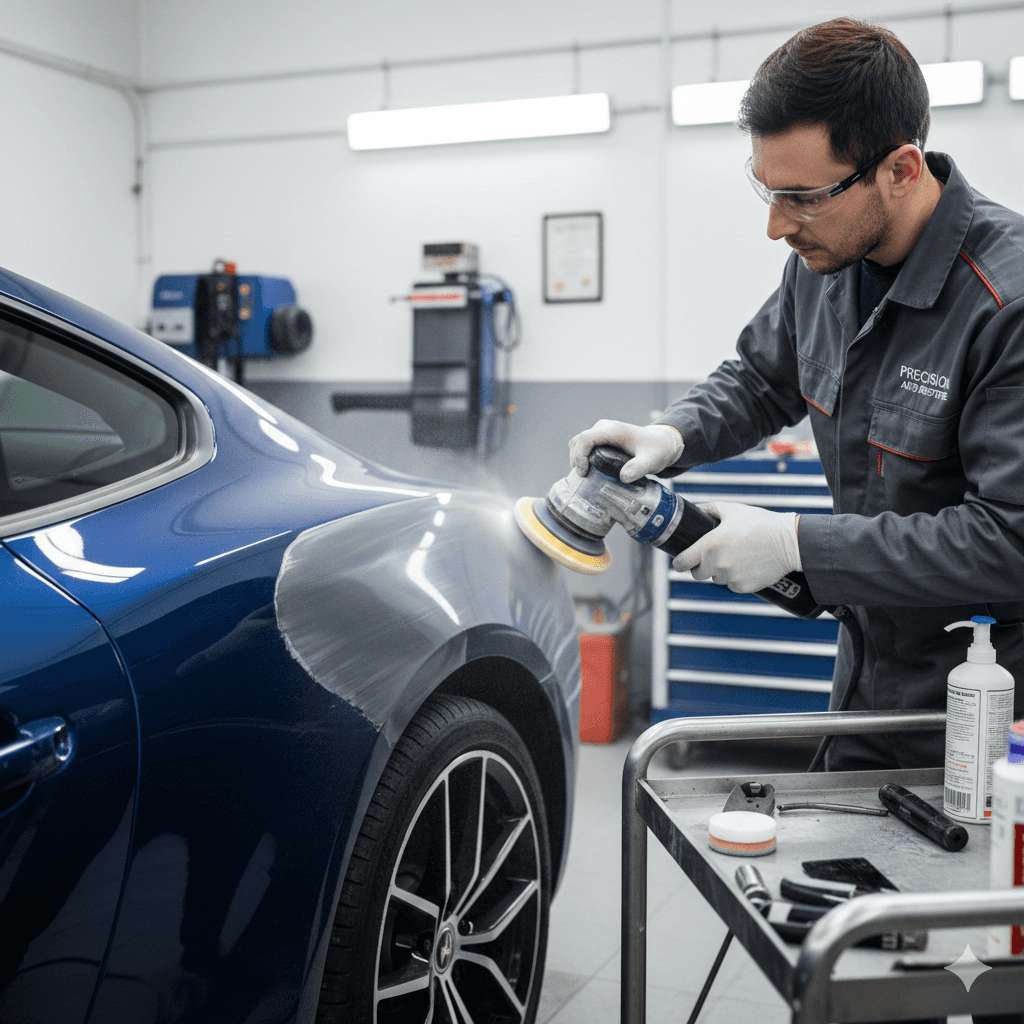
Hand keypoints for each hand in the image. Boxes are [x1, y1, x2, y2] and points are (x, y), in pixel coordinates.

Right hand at [568, 420, 683, 482]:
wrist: (662, 442)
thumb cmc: (656, 451)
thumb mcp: (651, 462)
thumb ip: (639, 469)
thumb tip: (623, 477)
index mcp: (613, 430)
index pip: (585, 439)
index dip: (579, 456)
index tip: (584, 473)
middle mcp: (605, 427)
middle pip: (578, 440)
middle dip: (576, 459)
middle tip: (583, 477)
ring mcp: (602, 430)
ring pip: (579, 442)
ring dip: (577, 458)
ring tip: (585, 475)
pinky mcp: (602, 436)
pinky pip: (584, 444)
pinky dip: (582, 456)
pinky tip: (589, 469)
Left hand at [673, 502, 800, 592]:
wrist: (789, 542)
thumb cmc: (761, 523)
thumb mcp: (732, 509)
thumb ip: (709, 509)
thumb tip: (694, 508)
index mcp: (710, 544)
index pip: (683, 562)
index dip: (680, 562)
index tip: (681, 562)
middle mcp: (718, 563)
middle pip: (697, 574)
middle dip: (701, 567)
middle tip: (713, 556)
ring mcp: (730, 577)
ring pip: (715, 579)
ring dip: (719, 572)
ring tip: (735, 557)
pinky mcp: (743, 587)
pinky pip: (732, 585)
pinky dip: (735, 578)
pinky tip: (746, 565)